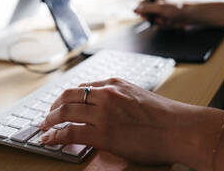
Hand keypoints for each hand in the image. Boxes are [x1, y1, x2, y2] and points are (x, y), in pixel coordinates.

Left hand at [40, 78, 219, 168]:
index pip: (82, 87)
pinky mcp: (103, 133)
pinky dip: (55, 135)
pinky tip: (49, 139)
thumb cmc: (164, 115)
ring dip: (50, 120)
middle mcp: (105, 94)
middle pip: (68, 96)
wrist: (179, 128)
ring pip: (65, 111)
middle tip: (48, 115)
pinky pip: (70, 132)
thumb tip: (105, 109)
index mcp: (114, 84)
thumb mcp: (138, 96)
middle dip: (54, 106)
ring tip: (44, 127)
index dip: (68, 97)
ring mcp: (103, 113)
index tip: (62, 103)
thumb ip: (119, 98)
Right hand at [134, 0, 187, 28]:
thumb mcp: (160, 8)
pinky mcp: (163, 17)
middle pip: (145, 13)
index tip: (146, 17)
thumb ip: (146, 8)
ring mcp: (159, 10)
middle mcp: (156, 3)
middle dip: (151, 18)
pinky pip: (157, 22)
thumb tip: (135, 9)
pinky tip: (168, 22)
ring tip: (166, 20)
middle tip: (159, 19)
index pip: (141, 5)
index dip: (142, 12)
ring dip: (157, 21)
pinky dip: (161, 24)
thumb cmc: (176, 9)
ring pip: (151, 19)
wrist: (189, 15)